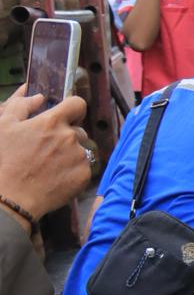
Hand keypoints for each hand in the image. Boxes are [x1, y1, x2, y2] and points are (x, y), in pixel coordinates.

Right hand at [0, 87, 90, 226]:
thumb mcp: (4, 126)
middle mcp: (70, 137)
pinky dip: (74, 171)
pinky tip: (56, 177)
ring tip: (49, 166)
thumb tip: (39, 97)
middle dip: (67, 136)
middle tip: (47, 150)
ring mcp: (79, 157)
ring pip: (81, 150)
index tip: (67, 117)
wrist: (10, 197)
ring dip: (70, 154)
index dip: (73, 109)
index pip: (78, 104)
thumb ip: (21, 106)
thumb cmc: (4, 160)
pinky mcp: (84, 176)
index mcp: (52, 122)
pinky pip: (85, 168)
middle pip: (78, 130)